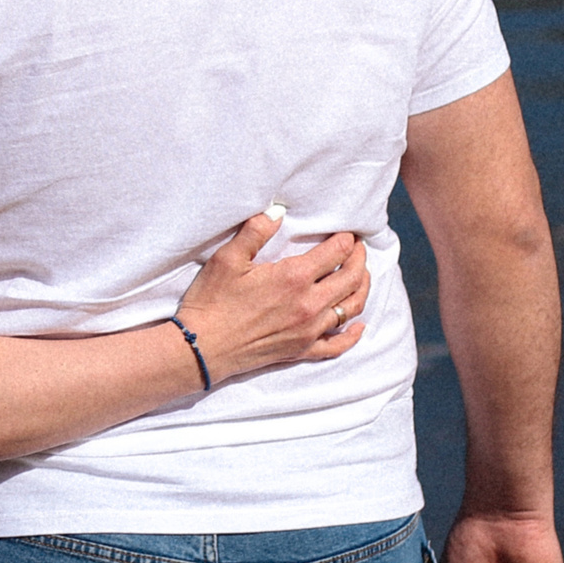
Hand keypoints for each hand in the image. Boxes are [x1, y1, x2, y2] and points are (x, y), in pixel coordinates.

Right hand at [172, 211, 368, 383]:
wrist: (202, 347)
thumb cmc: (212, 301)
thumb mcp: (228, 258)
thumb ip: (255, 232)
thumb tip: (277, 212)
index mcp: (294, 277)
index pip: (335, 252)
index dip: (346, 239)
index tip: (347, 232)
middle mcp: (309, 304)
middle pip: (351, 278)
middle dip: (359, 259)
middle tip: (358, 249)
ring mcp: (308, 330)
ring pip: (350, 308)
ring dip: (362, 289)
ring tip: (362, 276)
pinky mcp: (301, 350)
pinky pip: (337, 345)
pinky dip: (352, 335)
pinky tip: (358, 327)